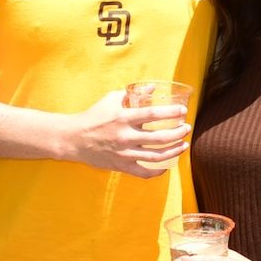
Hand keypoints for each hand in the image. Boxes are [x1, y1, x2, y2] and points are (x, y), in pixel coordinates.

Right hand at [68, 90, 189, 177]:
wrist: (74, 139)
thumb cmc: (93, 116)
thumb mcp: (111, 100)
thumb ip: (132, 94)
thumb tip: (152, 88)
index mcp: (123, 118)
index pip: (152, 114)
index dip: (171, 113)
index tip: (183, 111)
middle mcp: (125, 137)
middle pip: (159, 137)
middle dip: (178, 133)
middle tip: (187, 128)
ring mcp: (124, 153)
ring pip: (155, 156)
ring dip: (173, 151)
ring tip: (183, 145)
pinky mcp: (121, 166)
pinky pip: (143, 173)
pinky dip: (157, 171)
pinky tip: (166, 166)